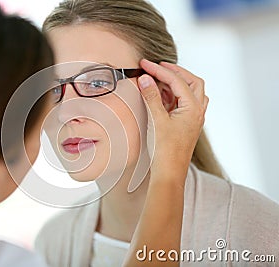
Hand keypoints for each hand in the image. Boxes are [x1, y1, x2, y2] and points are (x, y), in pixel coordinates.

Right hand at [138, 59, 207, 183]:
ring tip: (157, 79)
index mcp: (193, 109)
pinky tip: (160, 95)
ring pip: (190, 92)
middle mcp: (197, 111)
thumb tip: (145, 78)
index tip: (145, 64)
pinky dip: (173, 95)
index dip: (160, 70)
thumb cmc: (166, 151)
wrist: (169, 173)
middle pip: (191, 82)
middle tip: (157, 67)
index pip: (177, 81)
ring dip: (175, 82)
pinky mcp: (186, 124)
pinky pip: (183, 102)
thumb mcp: (157, 120)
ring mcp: (192, 118)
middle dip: (175, 72)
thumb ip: (151, 97)